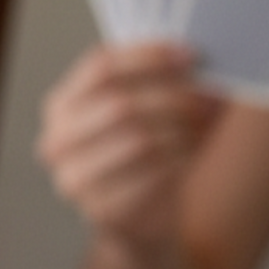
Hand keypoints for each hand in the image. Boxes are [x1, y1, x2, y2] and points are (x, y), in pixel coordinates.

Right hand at [37, 42, 223, 246]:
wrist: (135, 213)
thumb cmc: (140, 150)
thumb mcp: (138, 108)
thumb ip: (153, 80)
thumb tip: (197, 59)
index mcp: (61, 105)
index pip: (100, 68)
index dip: (148, 57)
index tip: (190, 55)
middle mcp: (58, 141)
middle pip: (120, 104)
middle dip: (173, 97)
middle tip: (210, 97)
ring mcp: (75, 178)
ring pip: (139, 140)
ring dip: (182, 131)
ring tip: (204, 128)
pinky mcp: (101, 208)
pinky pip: (151, 176)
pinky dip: (180, 161)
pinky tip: (192, 156)